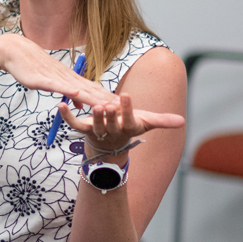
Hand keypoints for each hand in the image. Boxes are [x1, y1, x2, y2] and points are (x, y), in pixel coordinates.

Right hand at [0, 35, 119, 108]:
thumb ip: (68, 93)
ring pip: (77, 90)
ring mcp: (56, 78)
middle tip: (122, 108)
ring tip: (106, 105)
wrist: (17, 52)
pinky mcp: (43, 79)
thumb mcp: (53, 83)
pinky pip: (57, 86)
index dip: (108, 98)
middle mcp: (68, 78)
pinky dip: (67, 90)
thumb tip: (79, 104)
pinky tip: (76, 94)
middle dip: (106, 100)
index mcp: (71, 80)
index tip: (122, 107)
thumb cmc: (33, 68)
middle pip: (90, 91)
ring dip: (92, 97)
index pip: (94, 90)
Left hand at [59, 93, 184, 152]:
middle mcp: (112, 130)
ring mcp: (97, 131)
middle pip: (111, 122)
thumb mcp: (145, 122)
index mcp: (127, 127)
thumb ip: (162, 121)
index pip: (129, 119)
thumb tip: (182, 122)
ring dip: (94, 116)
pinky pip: (73, 124)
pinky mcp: (84, 130)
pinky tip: (60, 105)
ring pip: (95, 124)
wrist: (109, 145)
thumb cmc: (129, 127)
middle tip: (108, 104)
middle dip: (110, 114)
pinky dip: (66, 115)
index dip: (127, 109)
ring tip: (93, 106)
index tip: (125, 96)